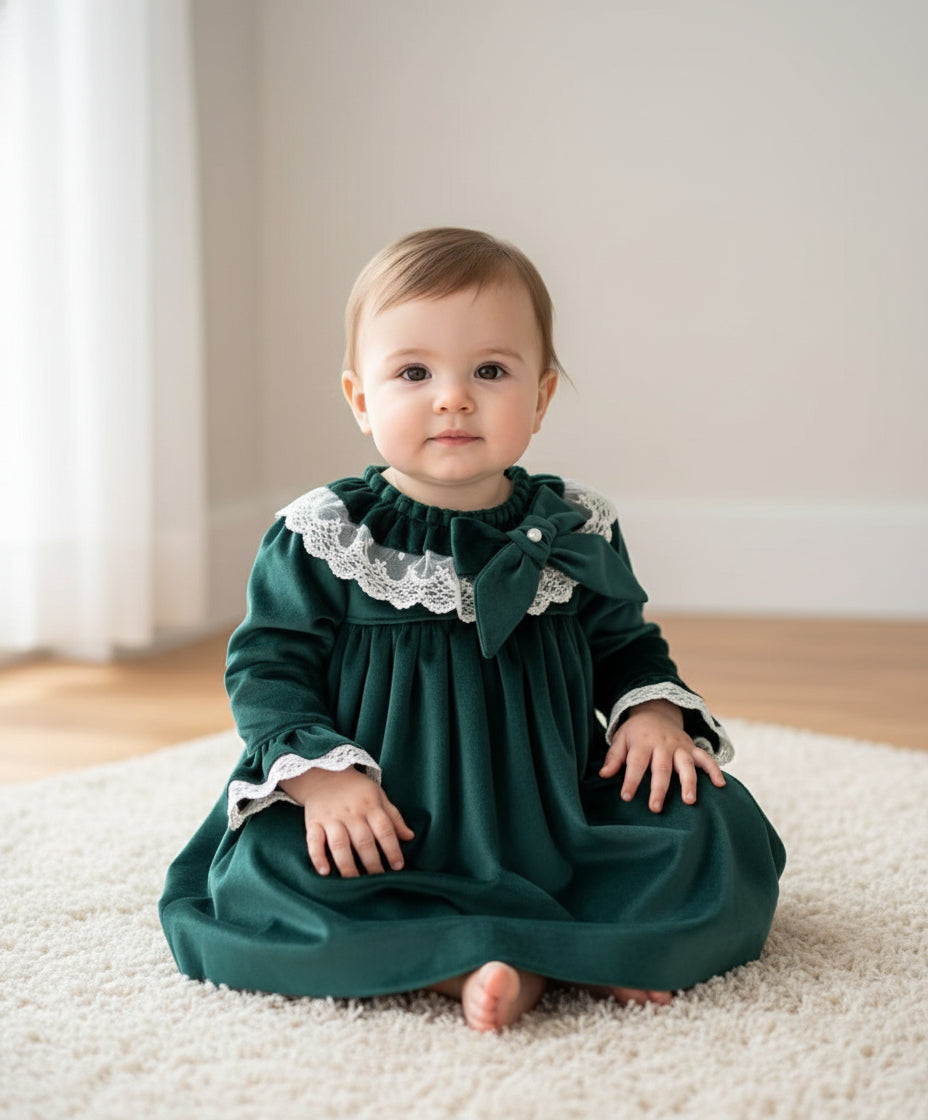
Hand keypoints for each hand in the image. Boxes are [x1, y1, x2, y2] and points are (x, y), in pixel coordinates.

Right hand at [279, 767, 414, 876]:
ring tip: (355, 882)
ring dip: (348, 866)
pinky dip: (318, 857)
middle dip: (372, 863)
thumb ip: (393, 817)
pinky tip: (325, 871)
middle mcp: (351, 813)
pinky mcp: (313, 822)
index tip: (398, 867)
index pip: (384, 830)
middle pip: (363, 841)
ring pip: (340, 844)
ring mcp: (331, 818)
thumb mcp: (379, 796)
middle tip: (378, 879)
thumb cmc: (356, 789)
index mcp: (370, 806)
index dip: (392, 849)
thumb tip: (410, 837)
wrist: (323, 773)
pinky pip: (314, 841)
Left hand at [599, 699, 725, 812]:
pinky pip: (706, 758)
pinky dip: (714, 770)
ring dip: (689, 782)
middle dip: (659, 788)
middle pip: (662, 768)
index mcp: (642, 743)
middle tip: (656, 808)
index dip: (631, 780)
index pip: (636, 763)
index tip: (626, 797)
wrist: (656, 711)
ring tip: (690, 801)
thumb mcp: (621, 738)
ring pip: (686, 764)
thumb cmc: (636, 732)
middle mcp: (663, 745)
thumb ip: (614, 757)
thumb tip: (603, 775)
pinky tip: (721, 785)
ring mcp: (680, 746)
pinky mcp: (692, 748)